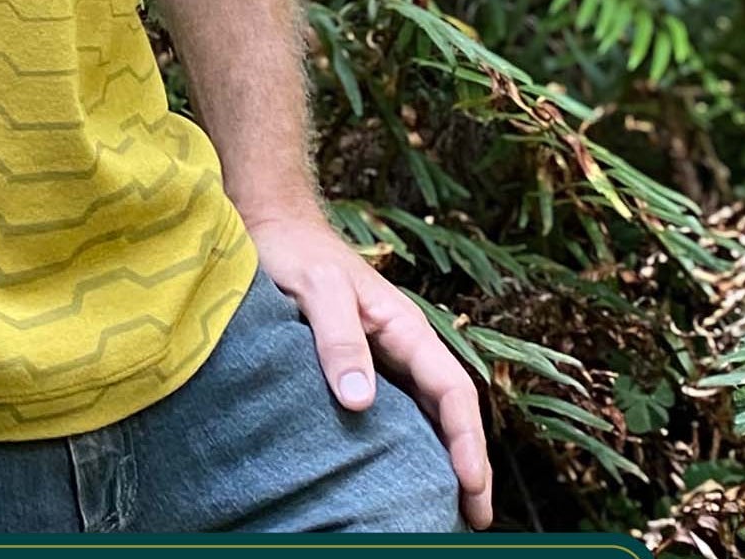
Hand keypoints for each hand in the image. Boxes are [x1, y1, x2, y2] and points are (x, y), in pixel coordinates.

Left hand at [242, 204, 494, 530]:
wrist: (270, 224)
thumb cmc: (295, 250)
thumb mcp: (317, 289)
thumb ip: (339, 340)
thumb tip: (360, 402)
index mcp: (405, 327)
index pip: (452, 389)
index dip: (466, 440)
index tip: (471, 487)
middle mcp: (401, 345)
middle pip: (449, 410)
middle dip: (468, 463)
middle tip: (474, 519)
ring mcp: (382, 356)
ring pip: (425, 414)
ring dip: (440, 458)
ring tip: (446, 508)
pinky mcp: (356, 364)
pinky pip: (394, 410)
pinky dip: (407, 444)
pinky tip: (397, 473)